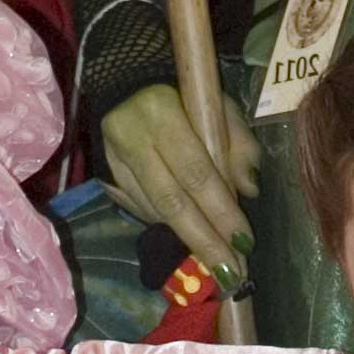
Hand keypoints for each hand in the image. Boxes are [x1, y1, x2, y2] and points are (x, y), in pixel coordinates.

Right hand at [101, 87, 259, 280]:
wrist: (125, 80)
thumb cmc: (183, 91)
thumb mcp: (217, 103)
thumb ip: (237, 143)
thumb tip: (249, 190)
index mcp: (162, 114)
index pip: (196, 172)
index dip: (221, 210)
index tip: (244, 242)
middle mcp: (132, 138)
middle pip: (171, 201)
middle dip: (204, 241)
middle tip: (230, 273)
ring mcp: (113, 159)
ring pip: (154, 210)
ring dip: (187, 238)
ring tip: (216, 263)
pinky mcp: (105, 174)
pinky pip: (139, 209)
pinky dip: (166, 224)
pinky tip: (188, 236)